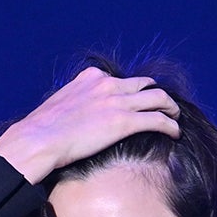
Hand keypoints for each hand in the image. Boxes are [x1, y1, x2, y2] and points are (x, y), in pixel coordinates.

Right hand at [0, 67, 180, 184]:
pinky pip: (157, 120)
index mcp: (91, 78)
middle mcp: (108, 84)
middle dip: (157, 95)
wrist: (40, 138)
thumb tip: (77, 119)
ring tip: (176, 117)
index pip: (121, 79)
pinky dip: (170, 125)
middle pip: (144, 84)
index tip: (140, 101)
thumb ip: (76, 105)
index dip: (135, 90)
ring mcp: (118, 102)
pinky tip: (176, 132)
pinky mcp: (124, 122)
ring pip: (157, 98)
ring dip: (170, 108)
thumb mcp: (61, 106)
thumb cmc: (44, 130)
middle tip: (166, 107)